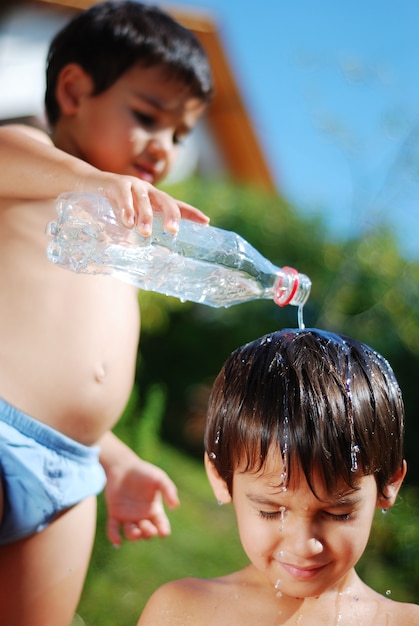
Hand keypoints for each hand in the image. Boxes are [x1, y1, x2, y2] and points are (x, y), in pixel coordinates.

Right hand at [81, 171, 208, 237]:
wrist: (85, 182)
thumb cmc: (110, 205)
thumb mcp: (127, 218)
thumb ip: (137, 232)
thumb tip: (148, 257)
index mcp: (153, 199)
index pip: (176, 205)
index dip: (191, 213)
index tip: (206, 222)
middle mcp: (147, 190)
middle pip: (165, 200)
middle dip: (171, 215)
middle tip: (173, 231)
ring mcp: (132, 185)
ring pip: (144, 200)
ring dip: (146, 217)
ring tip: (145, 233)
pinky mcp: (115, 183)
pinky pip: (123, 195)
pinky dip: (126, 209)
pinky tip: (127, 222)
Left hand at [102, 447, 178, 545]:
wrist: (123, 466)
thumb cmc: (144, 471)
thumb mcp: (159, 478)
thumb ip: (168, 489)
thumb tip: (175, 506)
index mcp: (154, 509)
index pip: (161, 524)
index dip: (163, 530)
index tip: (164, 532)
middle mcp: (142, 515)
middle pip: (147, 532)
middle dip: (148, 533)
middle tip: (147, 527)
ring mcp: (128, 516)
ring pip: (131, 533)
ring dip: (134, 535)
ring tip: (136, 532)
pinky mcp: (115, 513)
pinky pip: (113, 528)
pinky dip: (114, 536)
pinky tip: (117, 541)